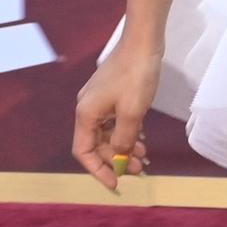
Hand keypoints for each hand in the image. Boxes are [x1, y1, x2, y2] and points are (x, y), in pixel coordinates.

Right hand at [73, 42, 160, 189]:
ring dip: (123, 147)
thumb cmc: (136, 76)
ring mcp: (99, 100)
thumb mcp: (132, 113)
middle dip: (115, 160)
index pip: (84, 152)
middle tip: (138, 170)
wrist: (142, 42)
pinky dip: (126, 133)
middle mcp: (88, 108)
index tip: (115, 184)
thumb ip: (123, 139)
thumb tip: (119, 156)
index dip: (98, 170)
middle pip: (96, 144)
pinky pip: (114, 121)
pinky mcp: (111, 94)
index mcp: (86, 114)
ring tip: (142, 157)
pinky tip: (141, 138)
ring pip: (107, 133)